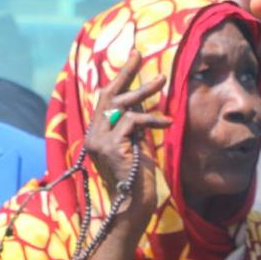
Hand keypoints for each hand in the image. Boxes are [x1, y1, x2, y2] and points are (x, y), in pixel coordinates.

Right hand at [84, 51, 170, 232]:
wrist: (133, 205)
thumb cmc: (139, 178)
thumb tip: (140, 102)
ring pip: (121, 105)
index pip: (105, 100)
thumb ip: (133, 126)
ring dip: (144, 91)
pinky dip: (151, 119)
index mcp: (97, 134)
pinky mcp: (110, 147)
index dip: (119, 79)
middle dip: (125, 73)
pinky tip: (167, 123)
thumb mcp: (136, 145)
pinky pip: (132, 121)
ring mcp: (99, 141)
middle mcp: (93, 136)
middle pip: (108, 96)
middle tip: (140, 54)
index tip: (133, 59)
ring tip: (164, 80)